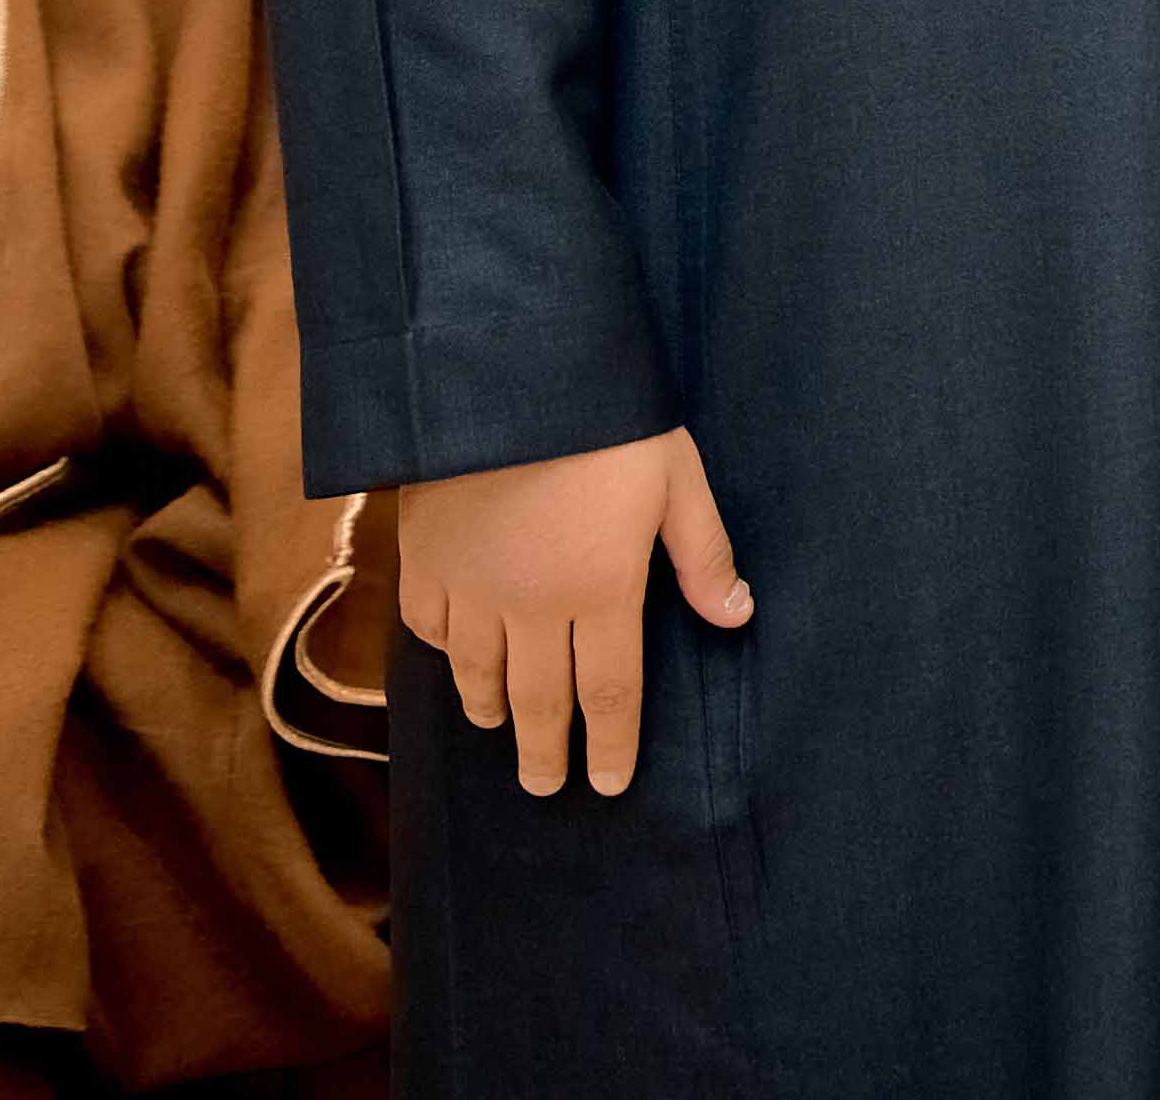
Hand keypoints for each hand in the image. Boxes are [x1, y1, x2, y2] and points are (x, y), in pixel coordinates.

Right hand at [397, 428, 752, 798]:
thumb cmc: (608, 422)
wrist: (507, 374)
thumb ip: (703, 554)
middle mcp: (531, 605)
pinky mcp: (423, 557)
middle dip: (544, 750)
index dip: (608, 745)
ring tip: (498, 729)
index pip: (608, 692)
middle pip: (539, 699)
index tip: (605, 785)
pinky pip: (429, 625)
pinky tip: (453, 662)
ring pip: (477, 672)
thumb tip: (736, 616)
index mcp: (601, 591)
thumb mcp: (678, 478)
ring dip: (490, 709)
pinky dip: (442, 653)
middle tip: (544, 787)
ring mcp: (471, 585)